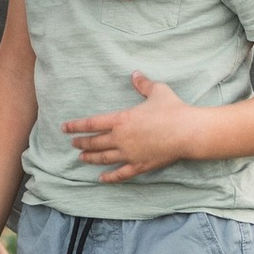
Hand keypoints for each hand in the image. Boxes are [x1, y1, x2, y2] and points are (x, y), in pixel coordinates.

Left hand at [61, 71, 204, 183]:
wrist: (187, 132)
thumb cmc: (173, 110)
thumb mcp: (157, 91)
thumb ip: (143, 84)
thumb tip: (135, 74)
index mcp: (121, 119)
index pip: (92, 123)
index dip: (76, 126)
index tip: (65, 128)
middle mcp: (121, 138)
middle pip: (95, 142)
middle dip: (82, 143)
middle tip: (73, 144)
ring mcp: (129, 154)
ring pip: (103, 158)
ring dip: (91, 158)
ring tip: (81, 159)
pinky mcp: (140, 166)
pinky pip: (120, 173)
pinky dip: (109, 177)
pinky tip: (101, 179)